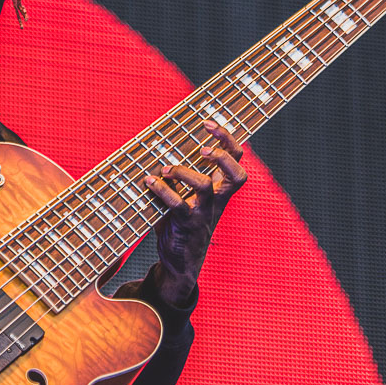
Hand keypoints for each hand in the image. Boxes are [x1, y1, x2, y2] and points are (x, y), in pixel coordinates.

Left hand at [143, 120, 246, 305]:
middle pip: (236, 173)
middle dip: (222, 154)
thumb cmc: (180, 222)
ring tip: (166, 168)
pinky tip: (149, 182)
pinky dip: (163, 191)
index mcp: (220, 189)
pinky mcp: (187, 224)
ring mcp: (203, 212)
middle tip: (203, 147)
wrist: (180, 261)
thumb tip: (154, 145)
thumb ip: (176, 175)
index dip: (227, 139)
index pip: (236, 160)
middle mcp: (217, 199)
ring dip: (184, 172)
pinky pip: (178, 205)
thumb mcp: (184, 195)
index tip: (208, 123)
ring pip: (204, 186)